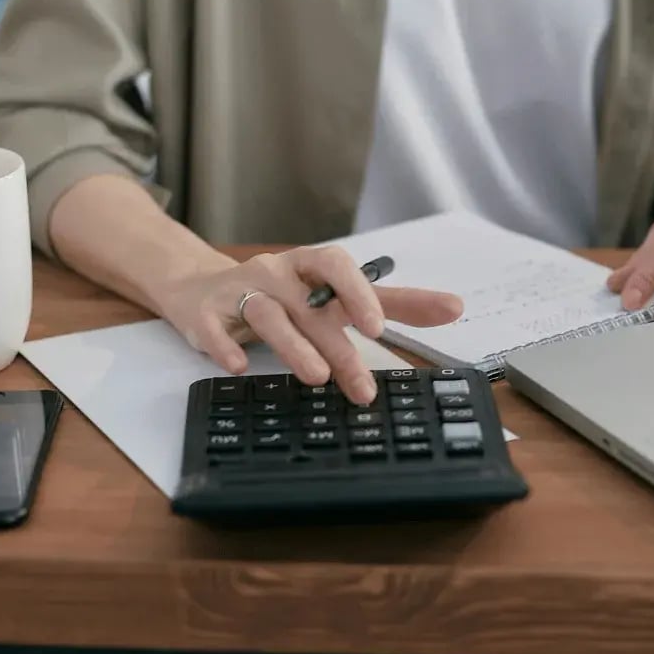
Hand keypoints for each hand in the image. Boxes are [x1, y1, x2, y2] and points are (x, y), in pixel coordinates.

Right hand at [160, 245, 462, 404]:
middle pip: (308, 306)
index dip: (357, 293)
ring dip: (292, 345)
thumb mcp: (335, 296)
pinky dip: (224, 346)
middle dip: (336, 346)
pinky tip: (238, 368)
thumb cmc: (283, 295)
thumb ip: (393, 303)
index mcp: (309, 266)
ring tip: (316, 377)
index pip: (336, 267)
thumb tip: (453, 307)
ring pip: (266, 313)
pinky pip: (212, 328)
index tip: (379, 328)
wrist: (201, 289)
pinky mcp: (203, 315)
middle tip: (361, 387)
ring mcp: (238, 292)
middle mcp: (276, 274)